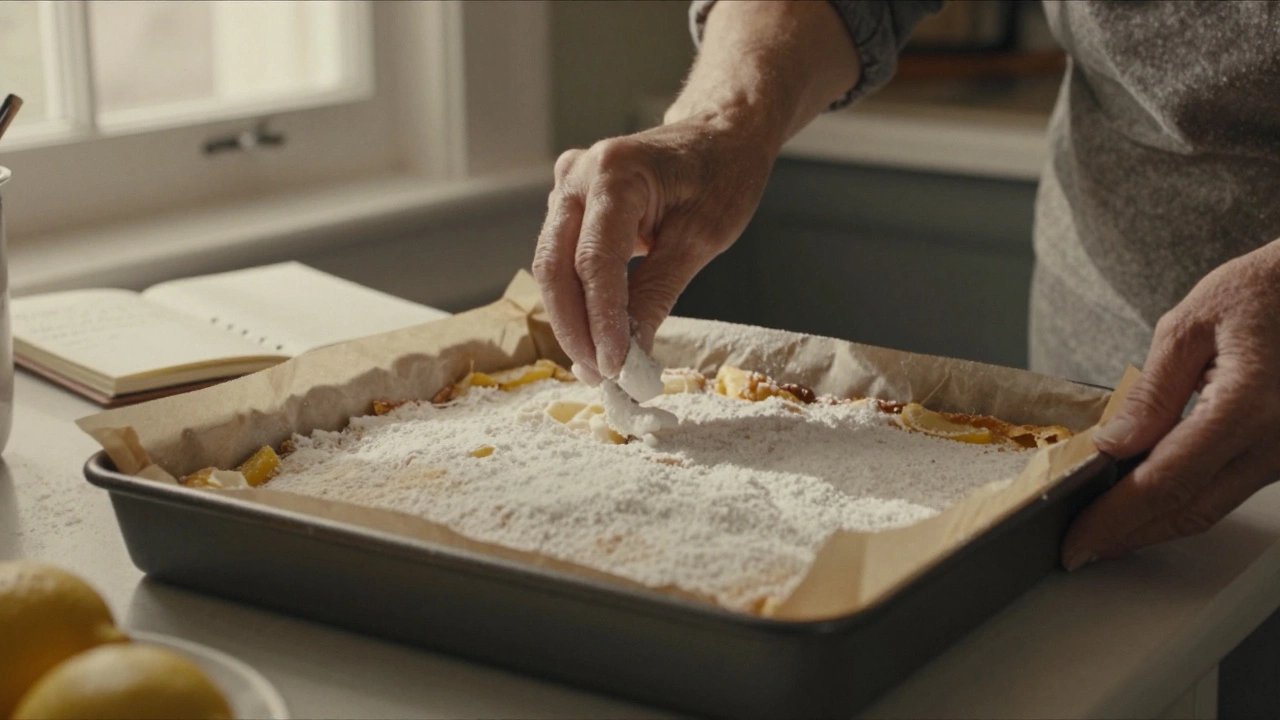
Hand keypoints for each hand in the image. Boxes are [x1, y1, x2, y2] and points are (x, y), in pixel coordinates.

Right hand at [533, 116, 775, 382]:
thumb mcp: (700, 239)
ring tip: (599, 365)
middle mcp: (578, 173)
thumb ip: (657, 295)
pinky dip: (578, 297)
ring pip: (552, 265)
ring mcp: (567, 185)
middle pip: (556, 266)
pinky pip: (562, 256)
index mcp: (614, 171)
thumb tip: (632, 356)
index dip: (600, 320)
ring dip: (572, 319)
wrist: (721, 133)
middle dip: (575, 329)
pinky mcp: (570, 202)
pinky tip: (596, 332)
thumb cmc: (721, 174)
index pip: (594, 261)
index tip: (615, 367)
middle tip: (599, 377)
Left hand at [1062, 240, 1279, 569]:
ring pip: (1212, 508)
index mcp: (1248, 405)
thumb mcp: (1191, 325)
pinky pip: (1230, 490)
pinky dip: (1185, 502)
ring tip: (1103, 530)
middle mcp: (1277, 441)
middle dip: (1129, 536)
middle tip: (1080, 549)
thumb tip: (1113, 446)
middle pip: (1191, 509)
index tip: (1078, 539)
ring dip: (1155, 525)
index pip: (1167, 480)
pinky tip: (1147, 502)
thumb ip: (1151, 392)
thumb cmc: (1265, 291)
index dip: (1116, 518)